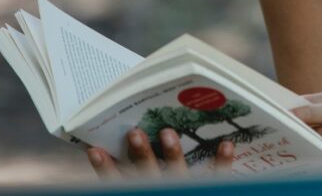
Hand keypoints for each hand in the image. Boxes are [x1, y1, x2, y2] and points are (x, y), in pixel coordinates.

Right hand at [86, 127, 234, 179]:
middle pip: (146, 175)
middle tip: (134, 133)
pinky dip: (222, 163)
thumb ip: (127, 182)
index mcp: (140, 192)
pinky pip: (217, 179)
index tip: (94, 151)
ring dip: (173, 154)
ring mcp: (185, 191)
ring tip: (167, 133)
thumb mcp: (140, 187)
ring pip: (177, 175)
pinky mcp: (207, 192)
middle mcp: (160, 192)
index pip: (116, 184)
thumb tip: (105, 155)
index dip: (105, 169)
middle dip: (141, 154)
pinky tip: (226, 145)